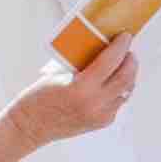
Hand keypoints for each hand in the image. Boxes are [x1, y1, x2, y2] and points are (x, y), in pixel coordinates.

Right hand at [0, 38, 152, 150]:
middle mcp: (95, 103)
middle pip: (126, 77)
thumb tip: (101, 47)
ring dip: (128, 75)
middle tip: (127, 50)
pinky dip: (119, 89)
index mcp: (81, 88)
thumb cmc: (38, 96)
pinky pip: (119, 101)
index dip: (120, 46)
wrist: (30, 126)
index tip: (125, 35)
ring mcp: (101, 115)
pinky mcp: (103, 122)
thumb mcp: (58, 75)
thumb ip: (81, 64)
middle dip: (130, 60)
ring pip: (126, 90)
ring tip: (123, 63)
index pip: (110, 62)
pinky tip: (114, 81)